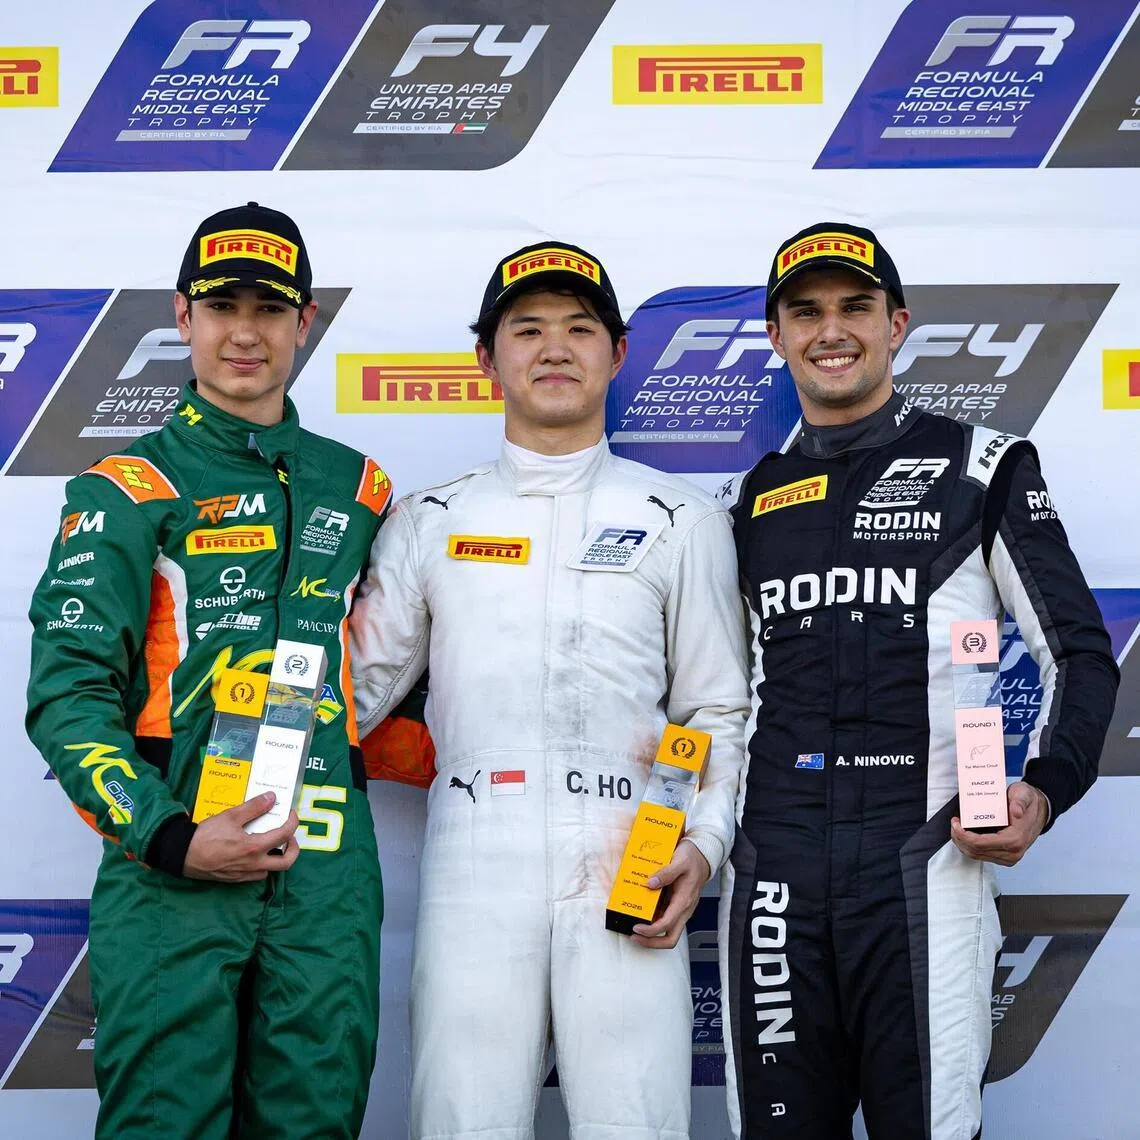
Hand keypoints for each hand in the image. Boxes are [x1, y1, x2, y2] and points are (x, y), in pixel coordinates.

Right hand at [183, 793, 299, 881]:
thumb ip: (254, 807)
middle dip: (294, 848)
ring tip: (273, 842)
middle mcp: (253, 864)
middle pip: (286, 862)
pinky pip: (256, 874)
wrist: (182, 854)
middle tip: (290, 836)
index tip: (291, 814)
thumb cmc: (206, 835)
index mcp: (254, 848)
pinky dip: (262, 864)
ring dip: (277, 857)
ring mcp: (244, 874)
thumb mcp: (230, 816)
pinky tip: (255, 852)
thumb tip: (272, 797)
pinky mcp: (235, 878)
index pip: (285, 835)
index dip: (293, 822)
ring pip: (271, 870)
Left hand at [630, 839, 710, 949]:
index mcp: (684, 901)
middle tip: (634, 937)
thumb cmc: (692, 859)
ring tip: (634, 929)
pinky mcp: (677, 907)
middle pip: (670, 939)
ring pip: (668, 933)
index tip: (636, 927)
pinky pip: (665, 921)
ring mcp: (680, 910)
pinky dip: (653, 924)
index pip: (667, 925)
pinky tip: (641, 916)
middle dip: (651, 942)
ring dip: (651, 936)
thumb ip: (666, 873)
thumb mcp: (679, 861)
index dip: (650, 931)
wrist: (703, 857)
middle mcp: (683, 910)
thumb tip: (650, 883)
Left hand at [950, 781, 1047, 866]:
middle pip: (976, 852)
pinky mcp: (1006, 857)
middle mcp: (1013, 852)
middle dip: (959, 838)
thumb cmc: (1029, 802)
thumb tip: (1016, 811)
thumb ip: (1020, 801)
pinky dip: (971, 846)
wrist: (1040, 810)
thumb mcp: (1024, 794)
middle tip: (954, 824)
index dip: (963, 835)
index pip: (980, 844)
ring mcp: (1010, 857)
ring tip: (957, 828)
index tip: (955, 823)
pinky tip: (965, 835)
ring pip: (977, 856)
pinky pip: (983, 855)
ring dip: (963, 844)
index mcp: (1015, 839)